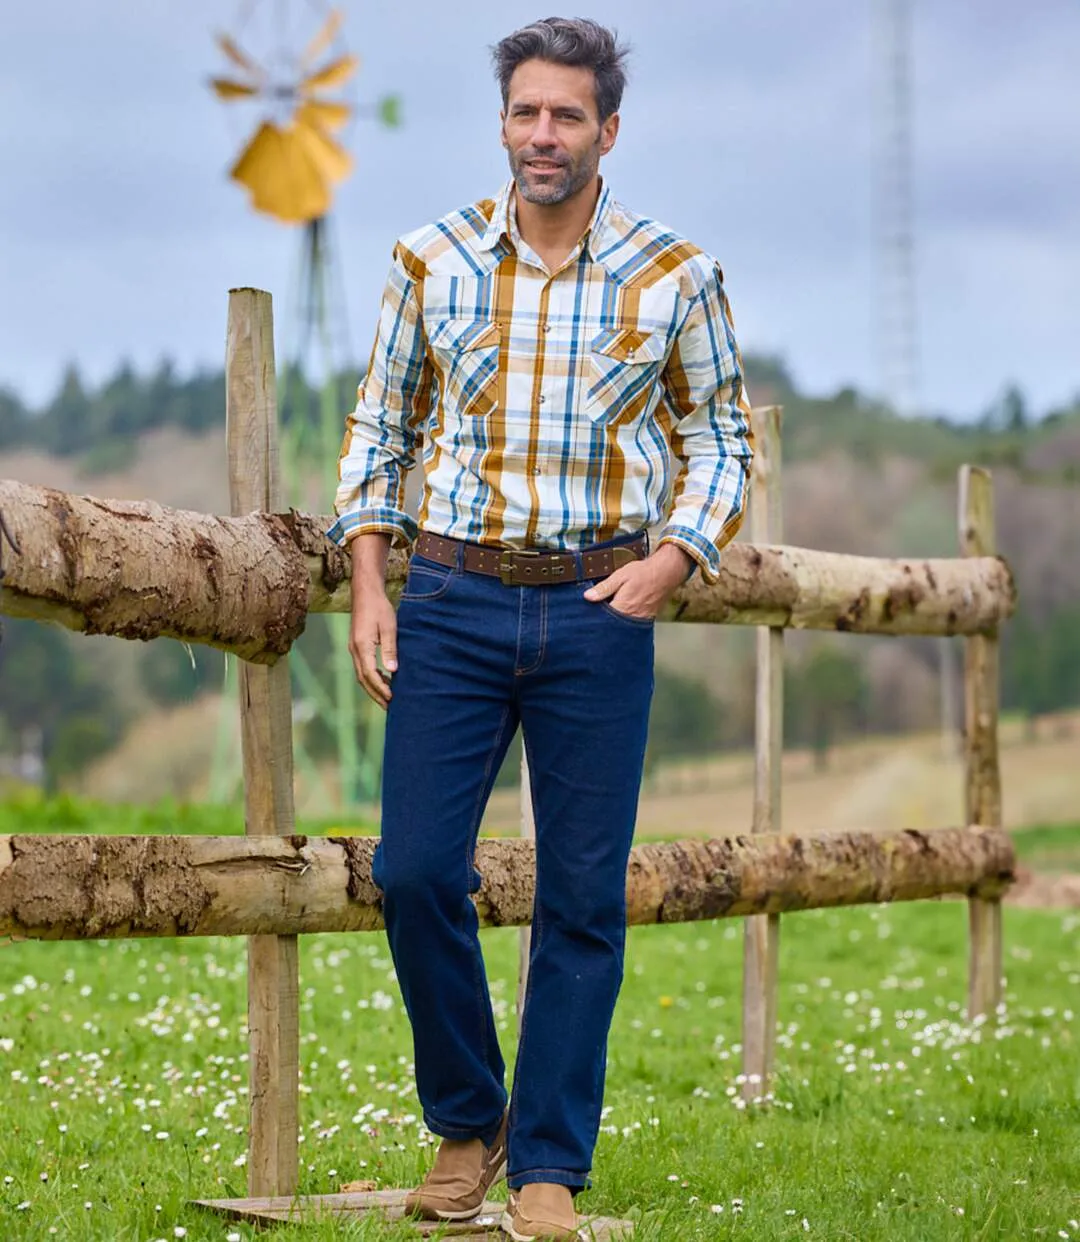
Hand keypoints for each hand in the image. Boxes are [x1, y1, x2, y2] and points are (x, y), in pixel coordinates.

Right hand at [349, 586, 397, 707]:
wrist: (365, 593)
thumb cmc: (379, 608)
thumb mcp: (389, 628)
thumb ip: (390, 650)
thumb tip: (392, 672)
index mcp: (362, 646)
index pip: (370, 675)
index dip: (381, 688)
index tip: (392, 698)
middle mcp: (354, 650)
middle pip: (363, 679)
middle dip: (375, 694)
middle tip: (389, 707)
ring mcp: (353, 648)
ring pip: (361, 675)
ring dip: (372, 688)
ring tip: (386, 699)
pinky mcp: (356, 646)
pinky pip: (362, 667)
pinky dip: (371, 677)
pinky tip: (382, 680)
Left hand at [583, 543, 692, 619]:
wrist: (666, 573)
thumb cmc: (643, 573)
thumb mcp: (620, 576)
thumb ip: (604, 588)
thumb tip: (587, 596)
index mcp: (622, 607)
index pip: (601, 620)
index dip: (592, 619)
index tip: (585, 617)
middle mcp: (631, 617)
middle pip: (610, 627)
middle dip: (601, 623)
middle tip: (592, 619)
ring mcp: (639, 620)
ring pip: (620, 627)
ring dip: (612, 624)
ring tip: (604, 618)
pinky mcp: (645, 619)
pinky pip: (630, 625)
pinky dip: (622, 622)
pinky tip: (618, 616)